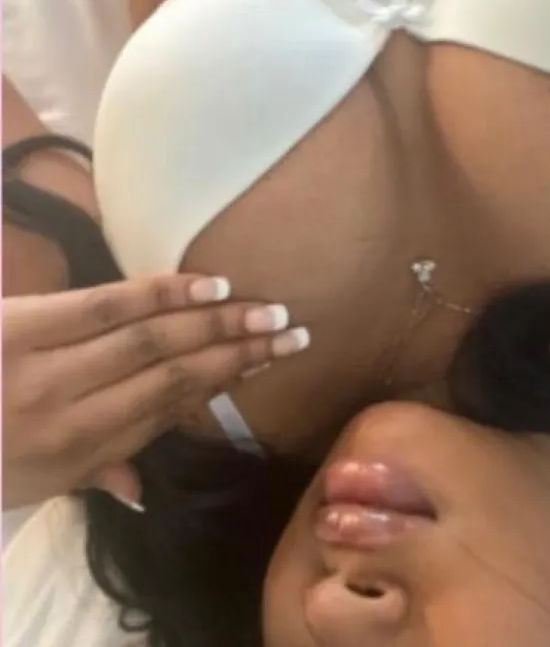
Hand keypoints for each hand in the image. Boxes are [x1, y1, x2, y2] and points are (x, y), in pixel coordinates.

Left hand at [3, 274, 308, 509]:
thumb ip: (92, 477)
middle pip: (174, 376)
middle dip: (239, 350)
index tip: (271, 359)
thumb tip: (141, 493)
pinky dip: (161, 295)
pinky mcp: (20, 325)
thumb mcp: (30, 484)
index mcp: (79, 456)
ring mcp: (47, 370)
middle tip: (291, 328)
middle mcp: (74, 418)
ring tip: (262, 307)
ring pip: (151, 341)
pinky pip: (104, 306)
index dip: (226, 382)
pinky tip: (205, 288)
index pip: (169, 410)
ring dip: (216, 323)